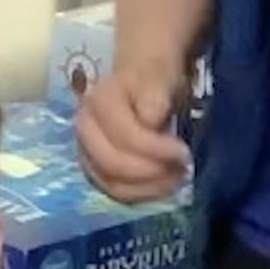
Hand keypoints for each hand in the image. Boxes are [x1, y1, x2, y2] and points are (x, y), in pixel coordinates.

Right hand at [75, 61, 192, 202]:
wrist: (139, 78)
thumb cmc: (152, 76)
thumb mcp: (159, 75)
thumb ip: (153, 95)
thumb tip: (149, 121)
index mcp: (99, 101)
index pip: (124, 136)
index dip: (156, 149)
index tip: (184, 151)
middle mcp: (84, 127)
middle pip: (112, 164)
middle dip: (151, 172)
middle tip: (182, 169)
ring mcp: (86, 150)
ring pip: (111, 183)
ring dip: (147, 188)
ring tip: (175, 179)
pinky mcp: (94, 167)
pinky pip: (114, 190)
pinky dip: (140, 194)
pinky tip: (162, 186)